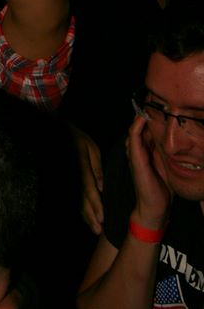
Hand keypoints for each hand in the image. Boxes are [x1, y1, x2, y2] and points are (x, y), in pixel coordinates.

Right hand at [70, 124, 104, 234]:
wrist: (57, 134)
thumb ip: (96, 168)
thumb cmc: (77, 139)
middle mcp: (72, 177)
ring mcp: (68, 180)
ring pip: (76, 201)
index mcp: (81, 167)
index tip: (103, 218)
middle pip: (81, 200)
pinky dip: (80, 209)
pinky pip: (73, 197)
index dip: (95, 205)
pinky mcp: (66, 182)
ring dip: (86, 216)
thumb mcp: (91, 149)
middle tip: (99, 231)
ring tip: (94, 229)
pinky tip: (86, 217)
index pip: (88, 189)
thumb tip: (102, 188)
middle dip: (91, 217)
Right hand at [127, 112, 172, 228]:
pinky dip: (136, 126)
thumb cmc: (162, 188)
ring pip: (134, 129)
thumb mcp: (167, 165)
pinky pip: (133, 138)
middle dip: (143, 113)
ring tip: (145, 104)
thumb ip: (166, 151)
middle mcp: (137, 151)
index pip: (144, 129)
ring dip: (139, 117)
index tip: (156, 105)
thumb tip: (174, 137)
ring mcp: (134, 154)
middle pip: (138, 127)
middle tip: (150, 100)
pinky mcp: (135, 159)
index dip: (148, 117)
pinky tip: (142, 117)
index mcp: (144, 152)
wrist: (155, 208)